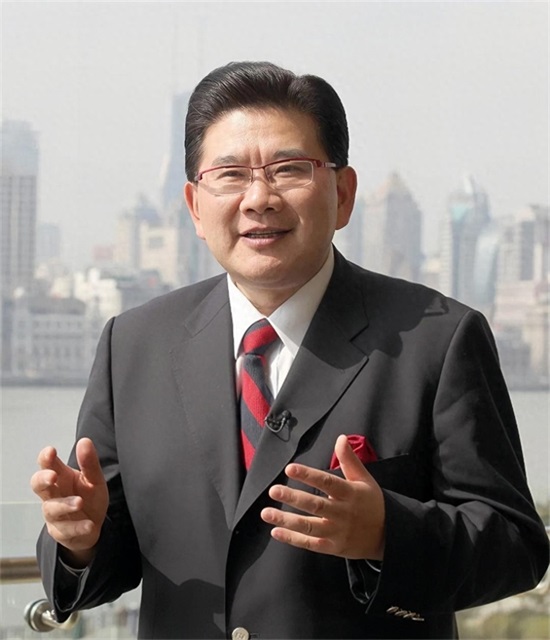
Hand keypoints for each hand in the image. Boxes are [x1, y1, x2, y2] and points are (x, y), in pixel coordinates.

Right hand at [31, 437, 108, 565]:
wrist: (93, 525)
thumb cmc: (89, 497)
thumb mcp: (94, 479)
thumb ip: (89, 462)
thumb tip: (85, 441)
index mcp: (61, 478)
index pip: (47, 465)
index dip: (46, 458)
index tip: (51, 451)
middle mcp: (54, 495)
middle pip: (38, 486)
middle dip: (42, 480)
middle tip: (53, 476)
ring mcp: (55, 514)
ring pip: (51, 509)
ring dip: (64, 505)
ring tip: (79, 502)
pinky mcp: (62, 532)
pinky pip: (67, 530)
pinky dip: (78, 527)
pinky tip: (89, 525)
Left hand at [260, 434, 384, 559]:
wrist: (388, 536)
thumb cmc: (372, 503)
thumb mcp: (364, 479)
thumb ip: (349, 460)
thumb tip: (340, 438)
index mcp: (350, 494)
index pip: (327, 482)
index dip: (308, 475)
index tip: (290, 469)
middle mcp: (343, 513)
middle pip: (315, 505)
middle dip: (293, 498)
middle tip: (274, 490)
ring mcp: (338, 532)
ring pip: (309, 526)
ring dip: (286, 520)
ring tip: (266, 512)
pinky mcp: (333, 548)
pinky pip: (310, 544)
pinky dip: (292, 539)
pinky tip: (276, 531)